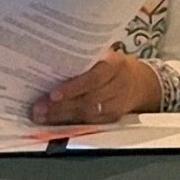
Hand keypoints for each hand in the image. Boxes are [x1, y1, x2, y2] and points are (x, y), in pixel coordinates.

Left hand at [30, 51, 163, 124]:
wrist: (140, 82)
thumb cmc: (113, 65)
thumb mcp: (105, 55)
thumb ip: (85, 58)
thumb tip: (49, 58)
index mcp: (115, 65)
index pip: (94, 78)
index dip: (74, 87)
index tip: (53, 93)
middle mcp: (118, 86)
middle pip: (89, 100)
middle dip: (61, 106)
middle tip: (39, 109)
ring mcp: (117, 105)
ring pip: (88, 115)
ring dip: (62, 117)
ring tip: (42, 116)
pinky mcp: (113, 119)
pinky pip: (91, 124)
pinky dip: (72, 124)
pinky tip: (56, 122)